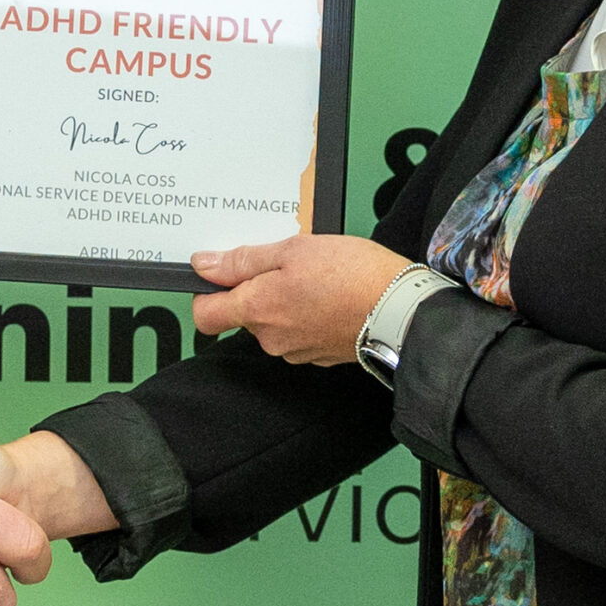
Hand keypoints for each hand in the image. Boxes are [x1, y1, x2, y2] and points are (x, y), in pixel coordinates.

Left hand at [189, 234, 406, 365]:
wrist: (402, 311)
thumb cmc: (352, 275)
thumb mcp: (293, 250)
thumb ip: (243, 261)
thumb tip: (203, 265)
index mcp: (257, 311)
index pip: (205, 316)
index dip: (208, 292)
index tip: (224, 273)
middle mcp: (272, 339)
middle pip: (245, 314)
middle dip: (259, 288)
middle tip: (288, 262)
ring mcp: (296, 351)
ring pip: (275, 322)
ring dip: (286, 299)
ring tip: (316, 276)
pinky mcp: (319, 355)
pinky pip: (300, 331)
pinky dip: (308, 313)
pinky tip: (330, 294)